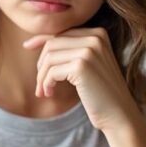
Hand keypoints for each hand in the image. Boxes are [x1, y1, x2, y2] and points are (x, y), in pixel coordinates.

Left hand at [23, 27, 141, 133]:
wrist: (119, 114)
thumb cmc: (100, 93)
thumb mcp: (86, 65)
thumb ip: (69, 50)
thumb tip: (33, 42)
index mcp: (98, 34)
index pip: (61, 32)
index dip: (41, 40)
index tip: (26, 46)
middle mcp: (95, 37)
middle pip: (53, 44)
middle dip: (41, 65)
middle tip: (40, 85)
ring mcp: (89, 50)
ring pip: (49, 57)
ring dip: (41, 77)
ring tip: (44, 91)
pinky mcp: (82, 65)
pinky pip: (52, 71)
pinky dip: (46, 83)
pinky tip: (49, 93)